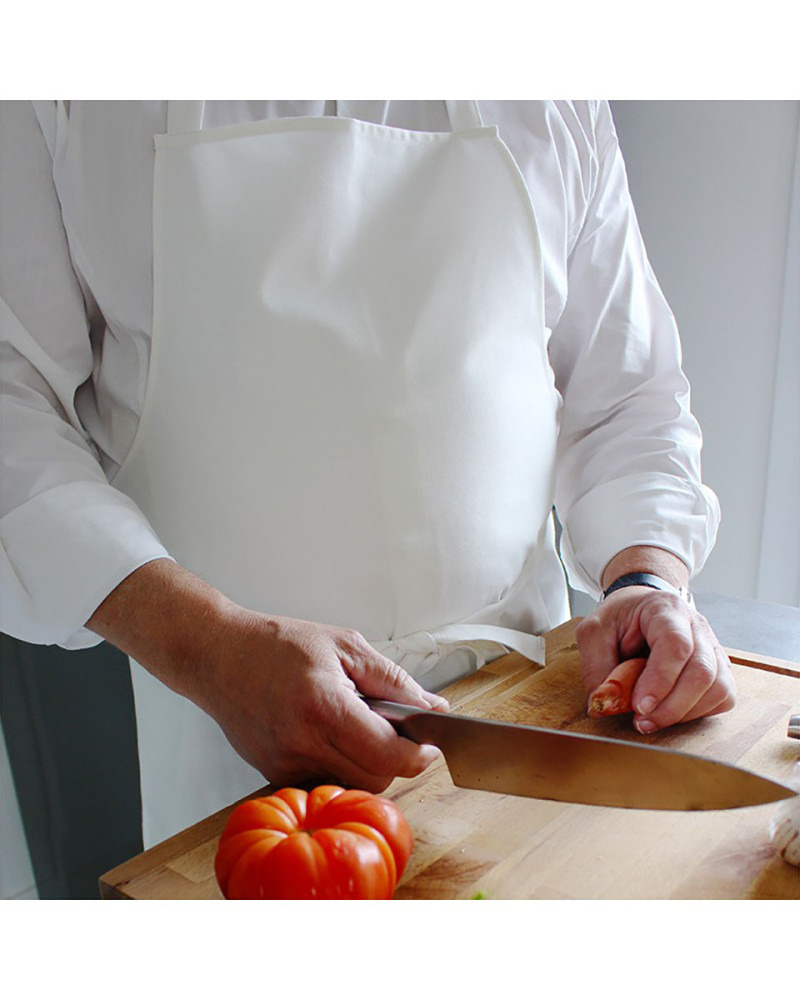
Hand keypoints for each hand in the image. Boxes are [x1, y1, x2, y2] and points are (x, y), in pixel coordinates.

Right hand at [199, 610, 447, 791]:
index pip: (389, 754)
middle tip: (397, 730)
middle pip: (375, 779)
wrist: (217, 655)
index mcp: (324, 707)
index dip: (420, 754)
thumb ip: (394, 679)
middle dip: (397, 760)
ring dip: (368, 764)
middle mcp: (302, 743)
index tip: (431, 742)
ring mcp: (284, 763)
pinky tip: (331, 736)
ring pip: (350, 785)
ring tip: (358, 727)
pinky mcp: (272, 772)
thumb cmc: (276, 644)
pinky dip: (339, 765)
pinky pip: (323, 781)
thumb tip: (432, 706)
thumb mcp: (345, 645)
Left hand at [576, 586, 735, 732]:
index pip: (675, 644)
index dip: (660, 680)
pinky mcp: (718, 668)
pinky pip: (723, 697)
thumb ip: (596, 667)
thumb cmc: (618, 619)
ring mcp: (712, 647)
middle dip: (671, 706)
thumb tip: (605, 703)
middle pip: (702, 671)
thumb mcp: (593, 633)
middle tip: (641, 721)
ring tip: (651, 720)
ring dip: (684, 713)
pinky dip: (698, 713)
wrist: (638, 608)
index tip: (639, 706)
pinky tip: (671, 712)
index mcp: (665, 609)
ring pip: (718, 688)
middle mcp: (696, 626)